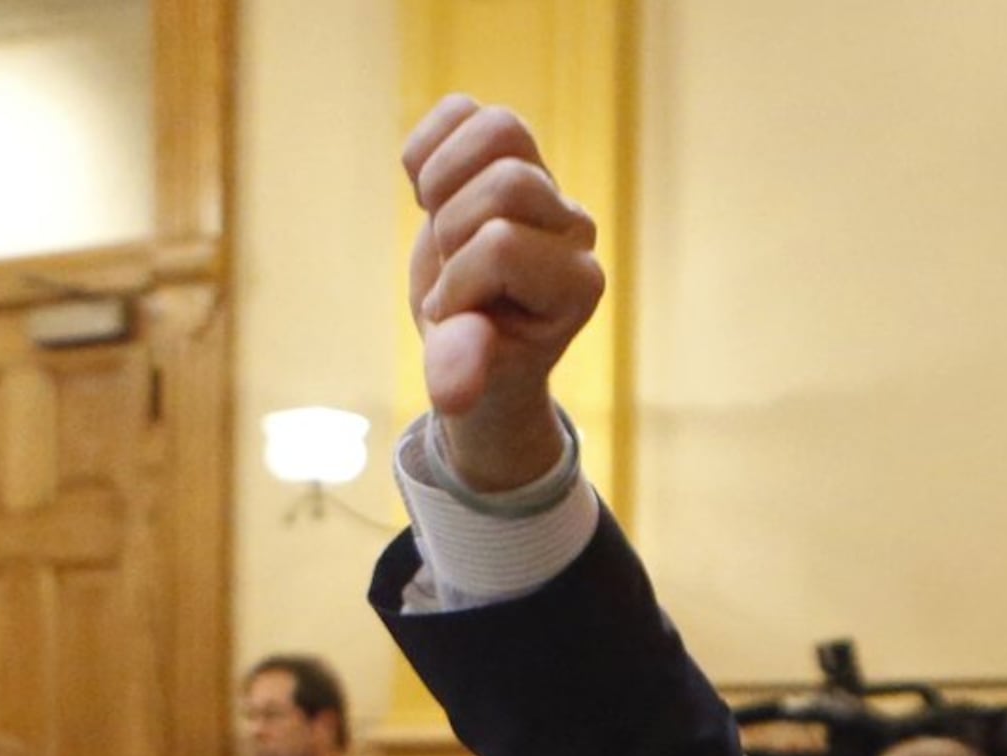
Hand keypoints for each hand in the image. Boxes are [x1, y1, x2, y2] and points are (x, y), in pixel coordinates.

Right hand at [402, 98, 606, 494]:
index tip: (455, 316)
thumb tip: (450, 393)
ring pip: (499, 129)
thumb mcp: (465, 370)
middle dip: (453, 229)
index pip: (503, 246)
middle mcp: (574, 227)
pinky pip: (463, 110)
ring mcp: (544, 182)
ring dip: (443, 178)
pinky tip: (427, 195)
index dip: (459, 281)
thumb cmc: (476, 354)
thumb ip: (461, 369)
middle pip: (510, 180)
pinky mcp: (506, 152)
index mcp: (578, 284)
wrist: (471, 332)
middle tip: (449, 271)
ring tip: (439, 227)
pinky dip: (427, 147)